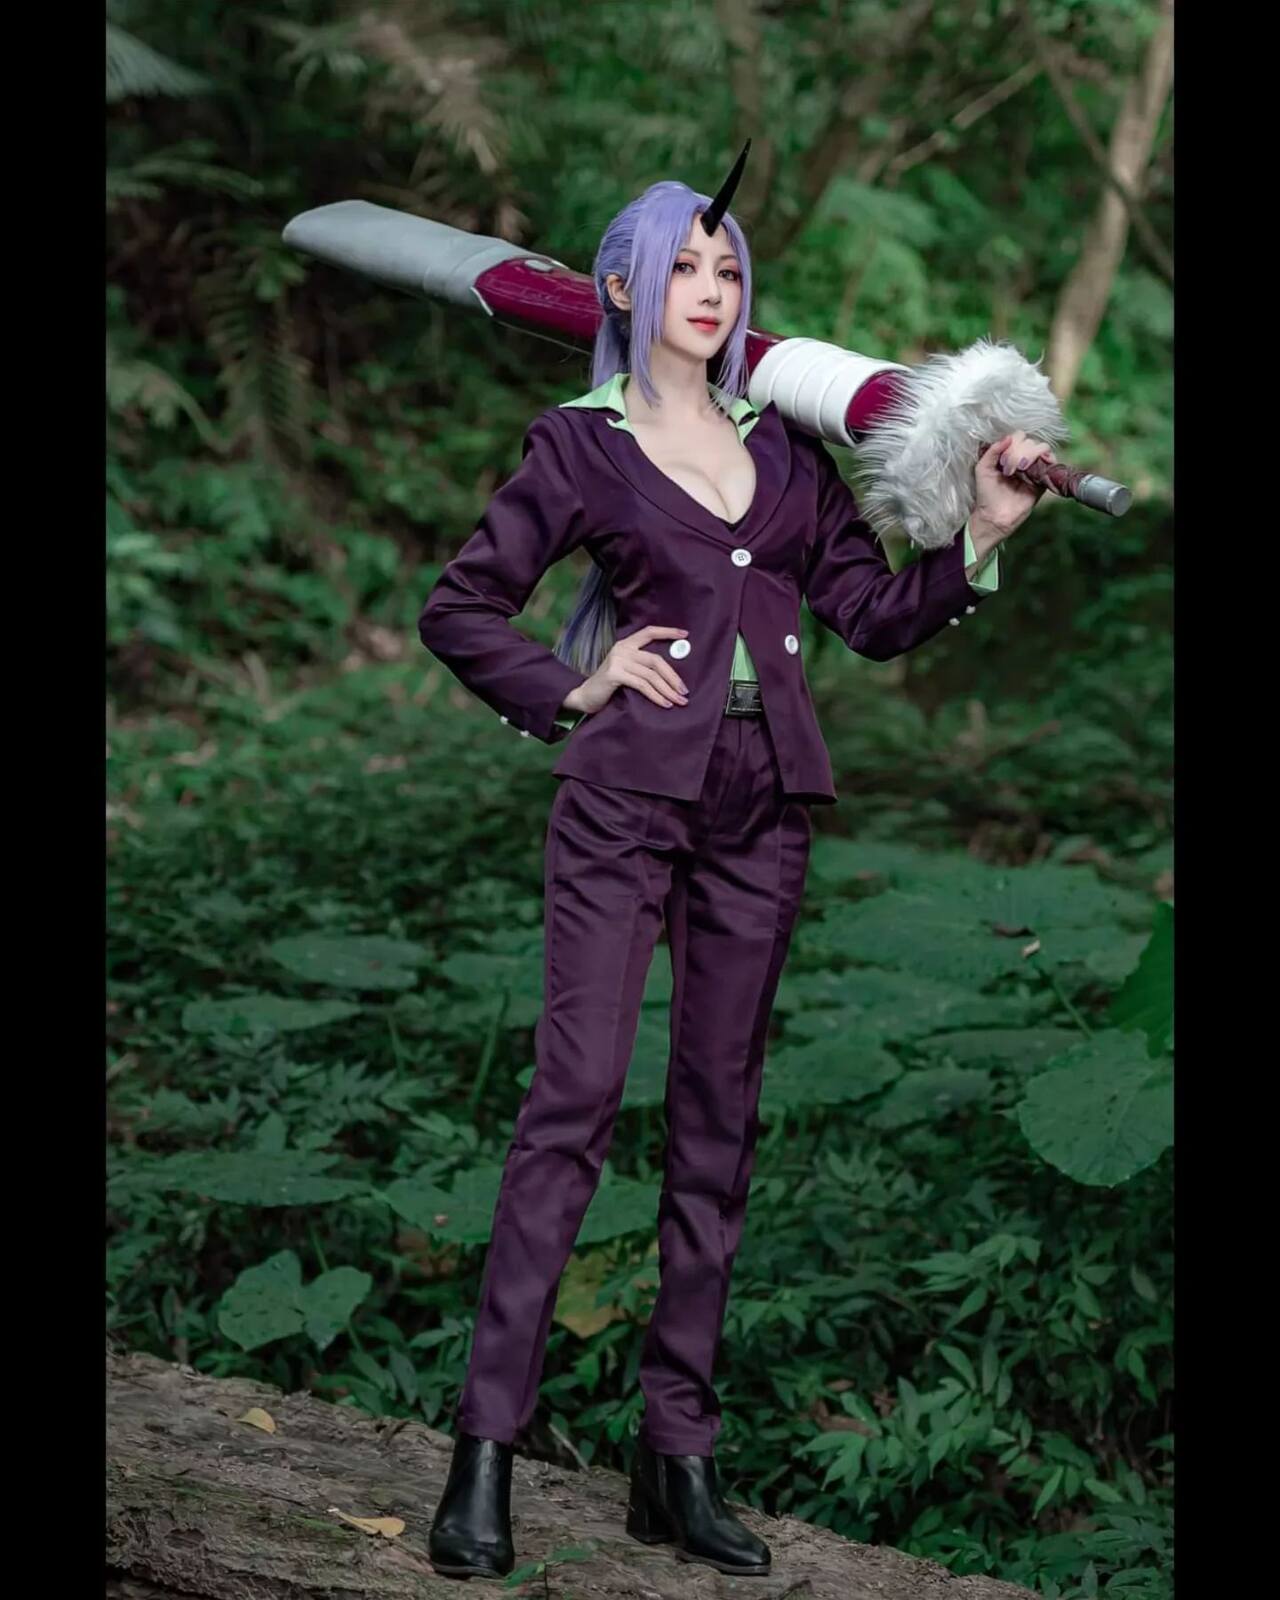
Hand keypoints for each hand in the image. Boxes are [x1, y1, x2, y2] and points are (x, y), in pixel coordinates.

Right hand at [563, 624, 690, 713]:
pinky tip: (664, 704)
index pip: (649, 632)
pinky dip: (656, 695)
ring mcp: (618, 660)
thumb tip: (670, 674)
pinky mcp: (614, 674)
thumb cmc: (607, 686)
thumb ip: (641, 666)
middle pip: (655, 660)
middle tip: (684, 691)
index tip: (685, 635)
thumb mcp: (625, 670)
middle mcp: (622, 649)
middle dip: (673, 677)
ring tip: (679, 701)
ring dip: (667, 690)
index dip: (667, 632)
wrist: (584, 697)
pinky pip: (642, 685)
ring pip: (651, 674)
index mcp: (626, 644)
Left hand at [971, 431, 1056, 545]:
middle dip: (1018, 452)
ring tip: (1021, 469)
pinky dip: (1047, 459)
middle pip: (1030, 442)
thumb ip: (993, 450)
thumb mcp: (982, 468)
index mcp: (1008, 455)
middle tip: (1009, 470)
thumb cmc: (986, 494)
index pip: (1018, 437)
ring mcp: (1033, 469)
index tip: (1002, 460)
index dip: (1012, 443)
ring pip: (1041, 449)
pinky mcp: (1042, 480)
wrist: (994, 516)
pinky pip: (1051, 463)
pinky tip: (1035, 466)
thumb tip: (1009, 437)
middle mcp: (1022, 459)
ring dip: (1030, 455)